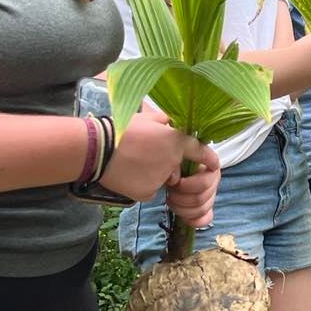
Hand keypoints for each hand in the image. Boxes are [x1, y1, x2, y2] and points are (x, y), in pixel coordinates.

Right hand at [101, 108, 215, 211]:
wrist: (96, 149)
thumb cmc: (119, 129)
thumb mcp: (145, 117)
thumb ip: (163, 122)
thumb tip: (168, 122)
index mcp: (175, 141)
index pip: (200, 151)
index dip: (208, 158)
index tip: (214, 163)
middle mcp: (172, 162)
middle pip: (178, 169)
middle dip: (168, 167)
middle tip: (145, 157)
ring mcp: (161, 179)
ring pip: (163, 181)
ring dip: (153, 176)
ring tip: (131, 164)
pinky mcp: (147, 193)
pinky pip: (149, 191)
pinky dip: (141, 186)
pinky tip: (127, 175)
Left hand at [165, 149, 219, 226]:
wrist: (174, 170)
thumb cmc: (176, 163)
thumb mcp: (177, 159)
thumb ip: (177, 165)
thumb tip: (174, 178)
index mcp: (211, 168)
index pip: (203, 184)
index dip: (187, 186)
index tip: (175, 182)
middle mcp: (214, 183)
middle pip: (200, 199)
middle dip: (180, 198)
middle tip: (170, 191)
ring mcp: (211, 197)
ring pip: (201, 210)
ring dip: (182, 209)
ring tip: (171, 200)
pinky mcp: (206, 209)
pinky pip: (205, 219)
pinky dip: (195, 221)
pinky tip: (185, 218)